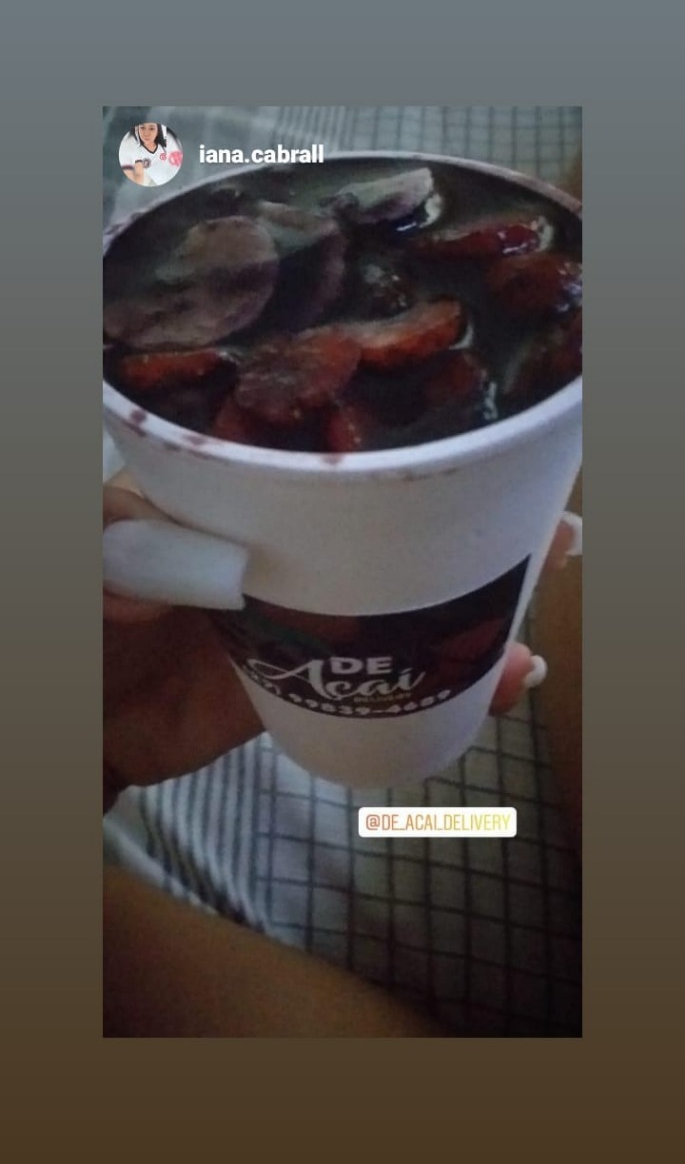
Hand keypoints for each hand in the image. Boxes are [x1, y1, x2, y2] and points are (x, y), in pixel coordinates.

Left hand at [103, 476, 579, 808]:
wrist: (83, 726)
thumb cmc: (79, 621)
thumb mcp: (89, 556)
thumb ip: (124, 540)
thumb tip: (218, 567)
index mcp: (237, 486)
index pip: (332, 442)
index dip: (408, 438)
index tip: (478, 437)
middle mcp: (285, 536)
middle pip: (396, 514)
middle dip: (478, 513)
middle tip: (554, 523)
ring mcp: (306, 607)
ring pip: (410, 589)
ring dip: (484, 590)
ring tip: (550, 581)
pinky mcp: (314, 675)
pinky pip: (395, 674)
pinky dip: (452, 677)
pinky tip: (509, 678)